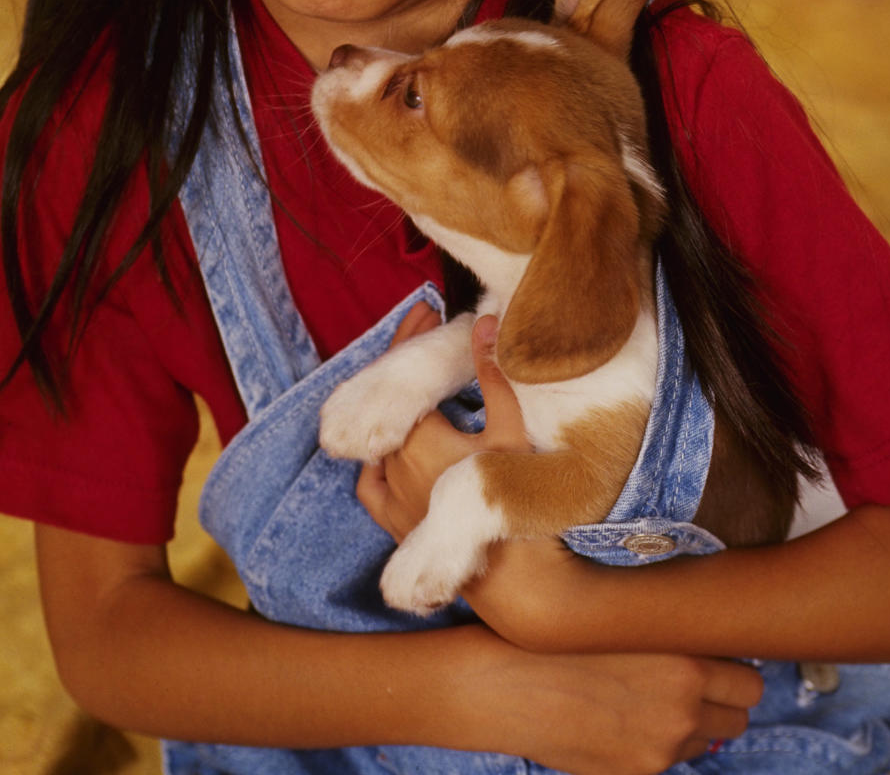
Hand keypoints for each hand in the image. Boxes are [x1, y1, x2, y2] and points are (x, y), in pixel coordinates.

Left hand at [357, 313, 528, 542]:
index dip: (412, 338)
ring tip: (410, 374)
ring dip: (392, 403)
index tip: (427, 309)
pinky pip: (369, 480)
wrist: (515, 581)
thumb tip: (485, 323)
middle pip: (387, 401)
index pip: (402, 375)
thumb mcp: (514, 435)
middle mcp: (393, 465)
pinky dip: (374, 455)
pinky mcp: (391, 521)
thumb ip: (496, 378)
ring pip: (378, 435)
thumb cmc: (520, 507)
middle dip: (404, 360)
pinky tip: (387, 442)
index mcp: (418, 441)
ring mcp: (388, 495)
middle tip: (424, 322)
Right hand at [477, 640, 762, 774]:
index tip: (712, 658)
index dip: (731, 668)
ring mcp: (662, 747)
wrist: (507, 683)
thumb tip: (707, 651)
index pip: (750, 678)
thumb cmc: (560, 638)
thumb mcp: (626, 624)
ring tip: (649, 698)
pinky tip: (624, 720)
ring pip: (710, 741)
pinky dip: (658, 743)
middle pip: (741, 715)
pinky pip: (670, 759)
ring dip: (693, 723)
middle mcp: (683, 708)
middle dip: (722, 700)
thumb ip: (672, 640)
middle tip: (692, 682)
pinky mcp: (638, 773)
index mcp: (684, 661)